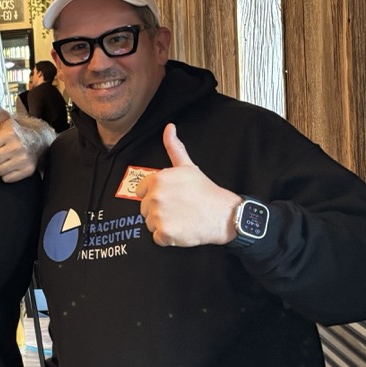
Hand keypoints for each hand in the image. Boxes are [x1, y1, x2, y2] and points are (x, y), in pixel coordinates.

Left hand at [0, 89, 46, 181]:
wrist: (39, 141)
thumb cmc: (15, 131)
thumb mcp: (5, 119)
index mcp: (9, 134)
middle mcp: (17, 147)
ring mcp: (23, 160)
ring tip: (5, 158)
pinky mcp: (27, 171)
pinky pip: (7, 178)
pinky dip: (8, 174)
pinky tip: (12, 165)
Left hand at [139, 124, 241, 247]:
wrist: (224, 214)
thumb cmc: (206, 191)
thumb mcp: (188, 166)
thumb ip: (174, 147)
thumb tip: (169, 127)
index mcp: (157, 179)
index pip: (141, 192)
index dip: (156, 196)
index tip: (172, 197)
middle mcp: (155, 196)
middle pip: (144, 209)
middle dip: (159, 211)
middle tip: (179, 209)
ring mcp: (159, 215)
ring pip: (150, 224)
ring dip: (163, 225)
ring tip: (181, 218)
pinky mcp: (164, 233)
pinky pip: (158, 239)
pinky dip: (168, 238)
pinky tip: (182, 230)